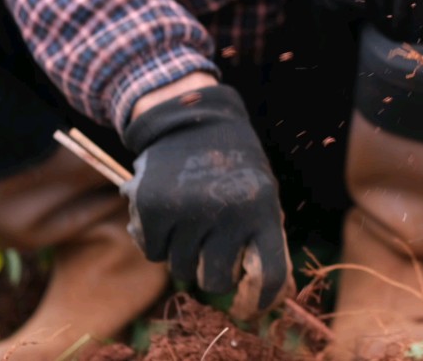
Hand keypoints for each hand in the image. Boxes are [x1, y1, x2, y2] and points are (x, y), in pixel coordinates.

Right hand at [121, 84, 292, 314]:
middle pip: (216, 280)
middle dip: (212, 272)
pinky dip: (156, 240)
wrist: (190, 118)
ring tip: (188, 219)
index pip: (270, 272)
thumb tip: (264, 291)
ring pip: (180, 268)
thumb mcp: (260, 190)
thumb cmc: (232, 163)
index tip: (253, 305)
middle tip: (209, 250)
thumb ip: (260, 234)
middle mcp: (227, 213)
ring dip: (182, 253)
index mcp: (261, 208)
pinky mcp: (152, 209)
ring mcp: (187, 212)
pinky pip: (152, 252)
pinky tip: (165, 212)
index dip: (263, 297)